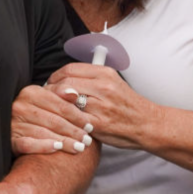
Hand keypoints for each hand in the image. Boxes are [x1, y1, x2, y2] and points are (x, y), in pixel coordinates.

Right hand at [11, 84, 93, 155]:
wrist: (14, 129)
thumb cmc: (37, 115)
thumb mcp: (48, 102)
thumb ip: (62, 97)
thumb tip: (75, 94)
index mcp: (31, 92)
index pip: (60, 105)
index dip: (77, 116)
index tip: (90, 126)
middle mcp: (20, 106)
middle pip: (54, 120)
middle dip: (74, 131)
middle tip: (88, 140)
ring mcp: (13, 123)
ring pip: (44, 132)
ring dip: (64, 141)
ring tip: (79, 148)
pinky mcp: (10, 140)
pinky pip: (27, 143)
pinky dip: (43, 146)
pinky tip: (57, 149)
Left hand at [46, 63, 162, 149]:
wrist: (147, 124)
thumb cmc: (129, 106)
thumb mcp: (114, 83)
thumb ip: (92, 79)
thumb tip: (66, 78)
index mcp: (106, 73)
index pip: (70, 69)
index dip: (55, 76)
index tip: (50, 83)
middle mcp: (103, 86)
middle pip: (65, 83)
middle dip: (50, 91)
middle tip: (45, 98)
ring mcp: (101, 106)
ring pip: (67, 101)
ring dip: (55, 106)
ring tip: (51, 109)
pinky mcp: (98, 124)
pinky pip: (73, 119)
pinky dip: (64, 120)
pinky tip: (62, 122)